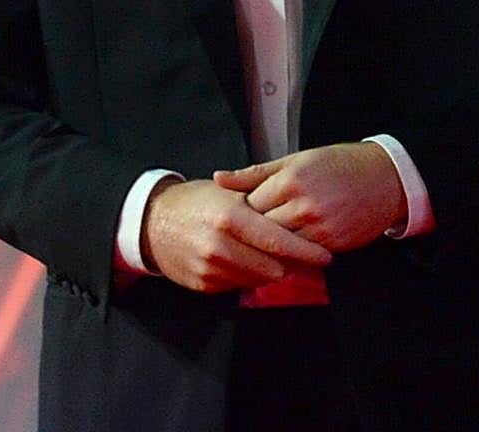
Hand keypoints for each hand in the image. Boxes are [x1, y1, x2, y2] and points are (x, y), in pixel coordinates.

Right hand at [141, 177, 332, 292]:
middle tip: (296, 254)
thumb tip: (298, 221)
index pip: (280, 242)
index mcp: (230, 217)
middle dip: (289, 263)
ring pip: (260, 280)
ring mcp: (212, 268)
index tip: (325, 255)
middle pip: (275, 268)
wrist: (153, 221)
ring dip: (269, 270)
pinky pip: (240, 286)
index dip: (307, 251)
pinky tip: (242, 259)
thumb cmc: (196, 202)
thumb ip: (261, 205)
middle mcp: (221, 246)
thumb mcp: (226, 192)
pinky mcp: (205, 285)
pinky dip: (247, 275)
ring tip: (267, 255)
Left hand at [215, 142, 405, 251]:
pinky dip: (291, 256)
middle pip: (262, 230)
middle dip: (252, 233)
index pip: (250, 205)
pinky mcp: (333, 244)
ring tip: (261, 246)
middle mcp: (303, 205)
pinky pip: (302, 257)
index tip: (236, 214)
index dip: (241, 212)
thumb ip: (254, 173)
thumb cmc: (334, 164)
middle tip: (243, 234)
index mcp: (289, 180)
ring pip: (281, 247)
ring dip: (270, 249)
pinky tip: (285, 252)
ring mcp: (319, 228)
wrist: (382, 179)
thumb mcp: (292, 160)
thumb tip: (218, 178)